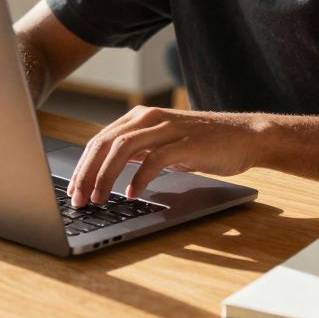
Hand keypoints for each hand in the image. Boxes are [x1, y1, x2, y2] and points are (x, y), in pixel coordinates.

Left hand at [66, 105, 266, 206]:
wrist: (246, 136)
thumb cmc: (204, 144)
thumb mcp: (163, 144)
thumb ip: (138, 152)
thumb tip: (107, 172)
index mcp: (139, 118)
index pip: (100, 141)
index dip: (82, 166)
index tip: (72, 190)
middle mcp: (149, 118)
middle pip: (105, 143)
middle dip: (87, 173)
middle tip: (78, 199)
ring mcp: (168, 128)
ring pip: (124, 148)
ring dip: (106, 176)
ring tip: (99, 198)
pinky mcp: (186, 142)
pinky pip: (155, 159)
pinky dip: (140, 177)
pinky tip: (133, 193)